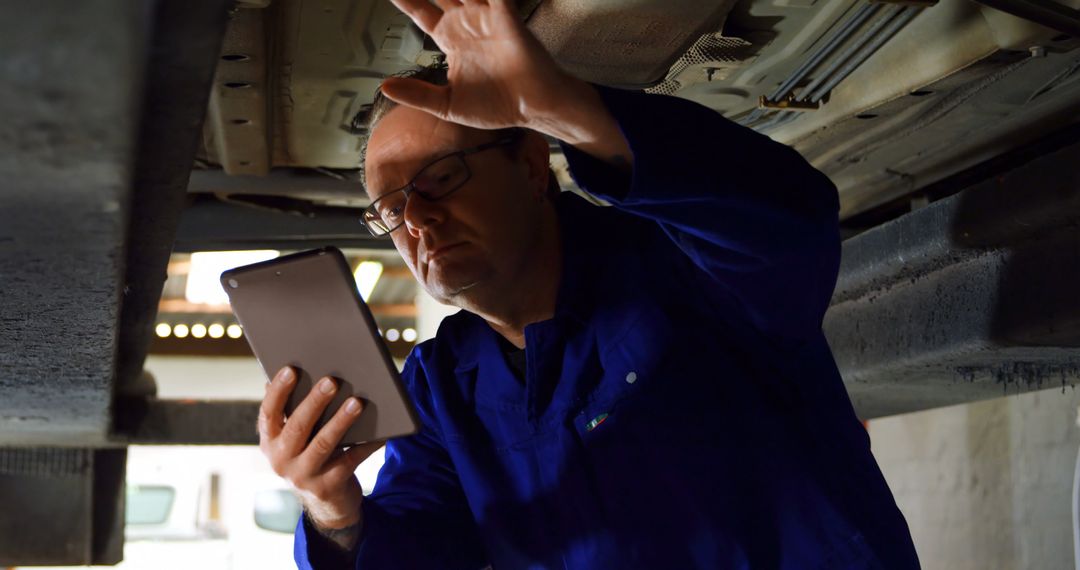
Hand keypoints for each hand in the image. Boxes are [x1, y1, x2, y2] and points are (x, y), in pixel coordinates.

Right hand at [258, 366, 382, 529]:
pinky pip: (350, 460)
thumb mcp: (296, 439)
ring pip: (324, 443)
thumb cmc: (312, 455)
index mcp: (270, 442)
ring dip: (341, 421)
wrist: (326, 503)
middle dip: (315, 402)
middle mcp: (280, 460)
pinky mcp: (327, 487)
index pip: (269, 413)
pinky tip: (380, 432)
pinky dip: (366, 445)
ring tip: (357, 402)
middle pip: (298, 426)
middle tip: (332, 380)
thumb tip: (299, 372)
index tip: (291, 369)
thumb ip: (293, 412)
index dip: (278, 391)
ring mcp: (303, 476)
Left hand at [383, 0, 580, 131]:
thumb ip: (417, 94)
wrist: (532, 108)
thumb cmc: (497, 107)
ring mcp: (486, 17)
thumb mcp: (447, 105)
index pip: (421, 13)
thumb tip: (383, 86)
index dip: (405, 1)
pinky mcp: (506, 16)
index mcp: (452, 41)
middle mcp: (467, 24)